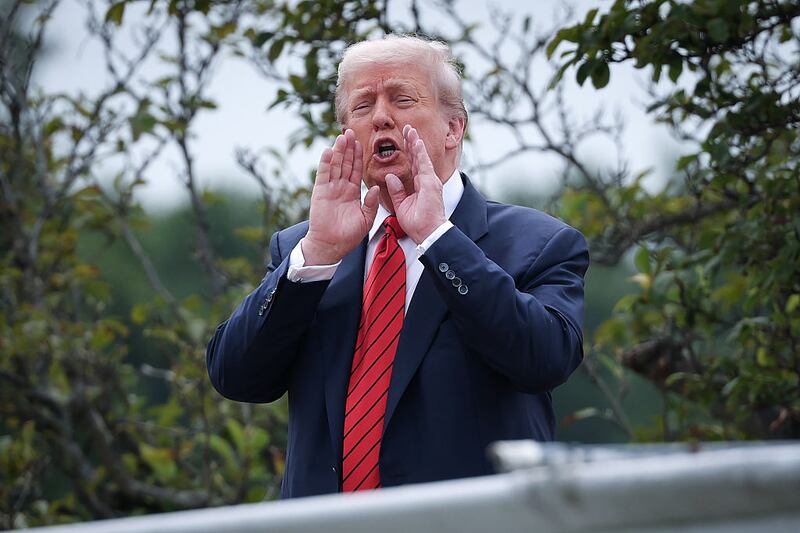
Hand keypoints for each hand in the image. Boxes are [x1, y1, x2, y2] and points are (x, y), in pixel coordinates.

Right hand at [304, 129, 379, 264]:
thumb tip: (375, 187)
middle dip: (348, 148)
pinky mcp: (320, 192)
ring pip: (335, 165)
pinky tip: (329, 150)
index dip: (358, 157)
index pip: (356, 170)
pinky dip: (326, 162)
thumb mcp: (366, 219)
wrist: (331, 246)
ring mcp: (330, 188)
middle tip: (351, 132)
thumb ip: (370, 203)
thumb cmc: (348, 236)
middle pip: (345, 163)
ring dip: (339, 151)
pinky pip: (323, 174)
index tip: (362, 143)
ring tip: (342, 136)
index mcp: (352, 193)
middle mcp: (341, 188)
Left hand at [385, 125, 446, 243]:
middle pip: (418, 158)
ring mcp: (430, 181)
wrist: (428, 234)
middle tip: (407, 129)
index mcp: (420, 186)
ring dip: (415, 143)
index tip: (404, 140)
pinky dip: (420, 152)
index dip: (408, 152)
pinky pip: (424, 164)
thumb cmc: (418, 225)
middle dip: (411, 143)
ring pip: (421, 157)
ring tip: (409, 129)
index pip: (413, 165)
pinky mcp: (431, 183)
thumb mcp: (401, 206)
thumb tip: (390, 177)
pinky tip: (415, 141)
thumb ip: (396, 190)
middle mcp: (427, 181)